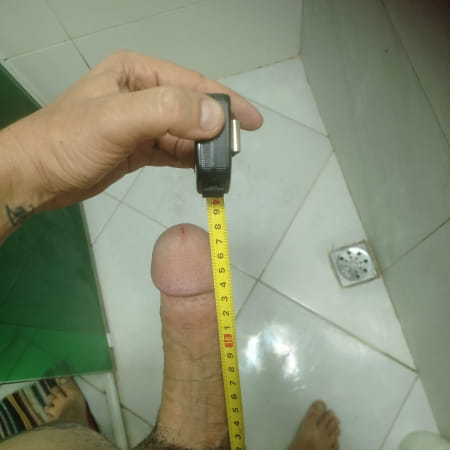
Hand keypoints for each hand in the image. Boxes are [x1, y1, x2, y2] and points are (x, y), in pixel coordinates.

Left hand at [0, 50, 261, 221]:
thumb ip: (167, 112)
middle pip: (191, 108)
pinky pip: (172, 151)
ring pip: (184, 133)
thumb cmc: (69, 142)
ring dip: (203, 147)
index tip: (251, 122)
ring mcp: (141, 123)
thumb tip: (216, 117)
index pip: (191, 83)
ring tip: (223, 164)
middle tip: (235, 150)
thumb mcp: (116, 120)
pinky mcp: (139, 148)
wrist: (36, 177)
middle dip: (215, 128)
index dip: (224, 101)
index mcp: (137, 73)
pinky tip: (202, 170)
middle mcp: (142, 94)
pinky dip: (188, 160)